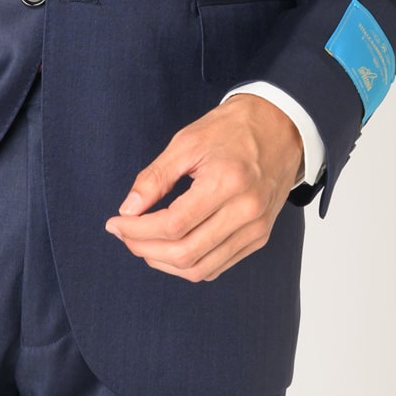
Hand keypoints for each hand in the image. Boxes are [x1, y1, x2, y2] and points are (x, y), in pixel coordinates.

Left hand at [103, 93, 302, 282]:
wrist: (280, 127)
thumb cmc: (232, 129)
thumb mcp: (187, 142)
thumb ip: (156, 177)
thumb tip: (128, 209)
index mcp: (227, 183)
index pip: (173, 224)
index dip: (138, 230)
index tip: (115, 223)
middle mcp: (246, 212)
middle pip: (186, 253)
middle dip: (145, 249)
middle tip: (123, 234)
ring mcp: (255, 229)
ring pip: (201, 268)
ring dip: (165, 262)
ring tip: (142, 244)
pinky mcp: (259, 237)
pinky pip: (219, 266)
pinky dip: (189, 264)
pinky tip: (170, 248)